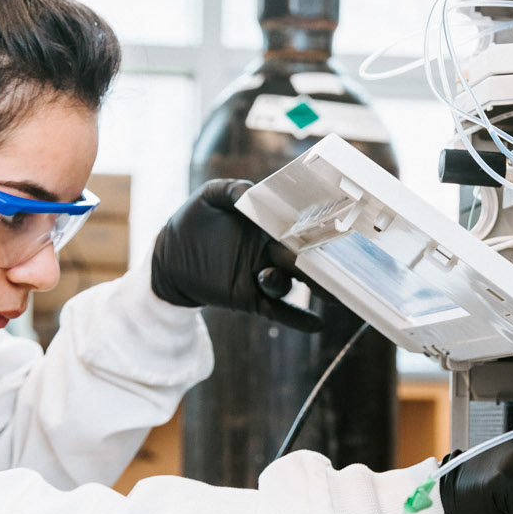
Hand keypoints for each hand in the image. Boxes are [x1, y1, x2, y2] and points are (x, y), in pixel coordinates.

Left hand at [150, 179, 322, 330]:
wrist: (168, 257)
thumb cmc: (192, 220)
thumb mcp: (208, 197)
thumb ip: (230, 189)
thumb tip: (248, 192)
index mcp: (268, 226)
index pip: (298, 227)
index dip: (316, 228)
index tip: (338, 228)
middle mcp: (271, 251)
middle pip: (303, 258)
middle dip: (322, 263)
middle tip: (344, 266)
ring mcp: (262, 276)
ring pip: (288, 283)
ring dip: (295, 285)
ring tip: (284, 282)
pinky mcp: (250, 299)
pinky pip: (279, 311)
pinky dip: (299, 319)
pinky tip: (317, 324)